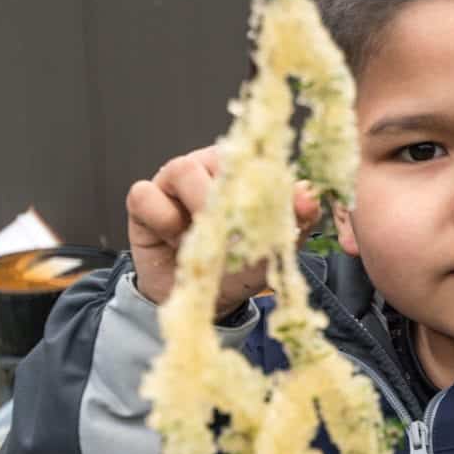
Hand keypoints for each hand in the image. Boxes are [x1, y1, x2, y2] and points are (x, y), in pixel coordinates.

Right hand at [126, 146, 320, 317]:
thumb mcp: (274, 248)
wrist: (204, 300)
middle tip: (232, 234)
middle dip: (227, 201)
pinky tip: (176, 240)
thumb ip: (297, 219)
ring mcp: (174, 180)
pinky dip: (164, 221)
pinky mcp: (144, 199)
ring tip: (204, 240)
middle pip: (217, 159)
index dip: (260, 175)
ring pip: (182, 170)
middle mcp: (208, 167)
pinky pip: (146, 194)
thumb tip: (308, 193)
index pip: (254, 153)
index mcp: (243, 171)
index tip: (266, 206)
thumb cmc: (240, 268)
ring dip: (197, 212)